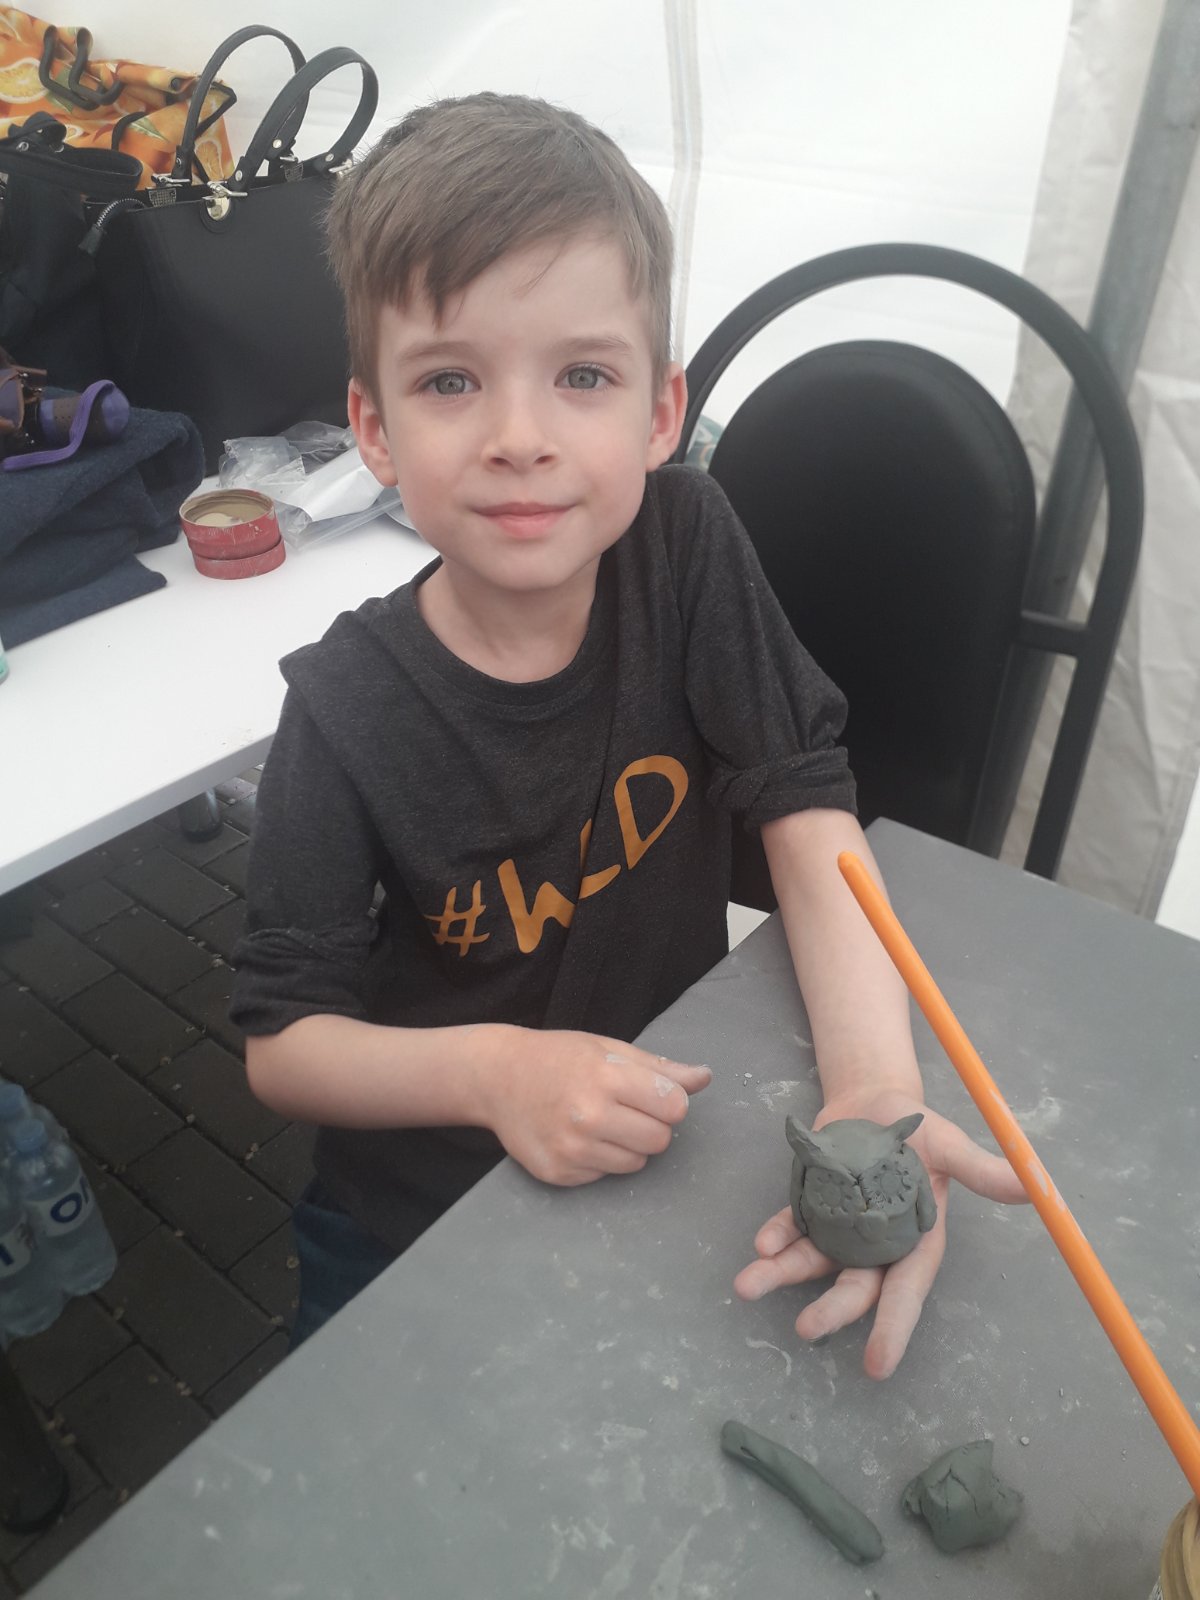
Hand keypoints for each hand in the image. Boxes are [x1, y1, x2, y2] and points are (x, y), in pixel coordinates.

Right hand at [479, 1028, 710, 1186]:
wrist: (497, 1077)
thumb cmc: (559, 1057)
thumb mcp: (610, 1049)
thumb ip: (660, 1068)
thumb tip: (705, 1078)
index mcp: (607, 1077)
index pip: (674, 1107)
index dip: (669, 1101)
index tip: (651, 1094)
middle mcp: (589, 1116)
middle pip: (660, 1140)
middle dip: (651, 1126)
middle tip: (624, 1109)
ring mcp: (572, 1149)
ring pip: (636, 1164)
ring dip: (627, 1146)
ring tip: (599, 1122)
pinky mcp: (558, 1174)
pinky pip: (604, 1176)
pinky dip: (599, 1161)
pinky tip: (576, 1137)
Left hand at [733, 1083, 1026, 1378]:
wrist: (875, 1098)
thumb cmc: (919, 1128)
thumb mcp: (949, 1145)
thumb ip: (980, 1169)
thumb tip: (1032, 1188)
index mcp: (914, 1240)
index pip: (906, 1291)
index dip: (894, 1327)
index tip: (876, 1366)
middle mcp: (875, 1245)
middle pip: (854, 1286)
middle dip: (831, 1310)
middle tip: (807, 1329)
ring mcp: (839, 1228)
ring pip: (812, 1262)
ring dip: (782, 1275)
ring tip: (750, 1284)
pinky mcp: (810, 1206)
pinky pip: (791, 1228)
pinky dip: (776, 1236)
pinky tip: (760, 1243)